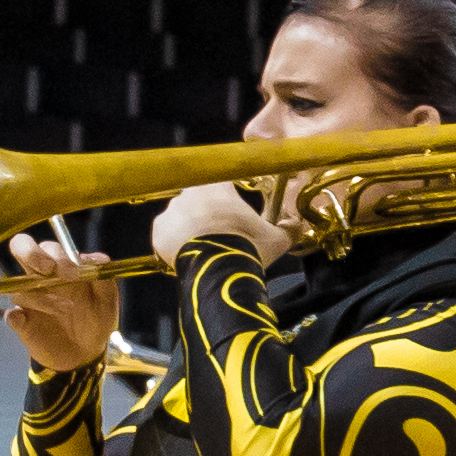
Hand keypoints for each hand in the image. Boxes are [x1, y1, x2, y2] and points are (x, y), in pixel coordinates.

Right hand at [2, 235, 120, 372]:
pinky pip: (10, 316)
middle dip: (32, 253)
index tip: (73, 271)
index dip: (56, 253)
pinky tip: (23, 320)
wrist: (88, 353)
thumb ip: (103, 278)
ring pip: (19, 286)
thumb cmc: (96, 320)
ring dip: (41, 296)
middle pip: (20, 248)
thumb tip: (95, 258)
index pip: (47, 247)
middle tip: (50, 269)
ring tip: (66, 309)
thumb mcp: (107, 300)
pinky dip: (14, 316)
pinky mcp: (23, 324)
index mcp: (60, 268)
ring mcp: (28, 301)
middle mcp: (39, 278)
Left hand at [152, 183, 288, 270]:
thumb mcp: (276, 239)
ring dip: (190, 227)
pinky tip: (189, 254)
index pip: (223, 183)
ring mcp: (171, 211)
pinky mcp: (158, 231)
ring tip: (204, 247)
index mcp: (217, 186)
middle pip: (200, 199)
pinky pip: (167, 233)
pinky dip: (174, 242)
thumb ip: (288, 229)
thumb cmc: (247, 249)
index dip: (229, 199)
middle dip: (208, 213)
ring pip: (182, 215)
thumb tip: (297, 226)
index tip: (233, 213)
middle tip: (220, 234)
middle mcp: (190, 192)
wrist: (218, 272)